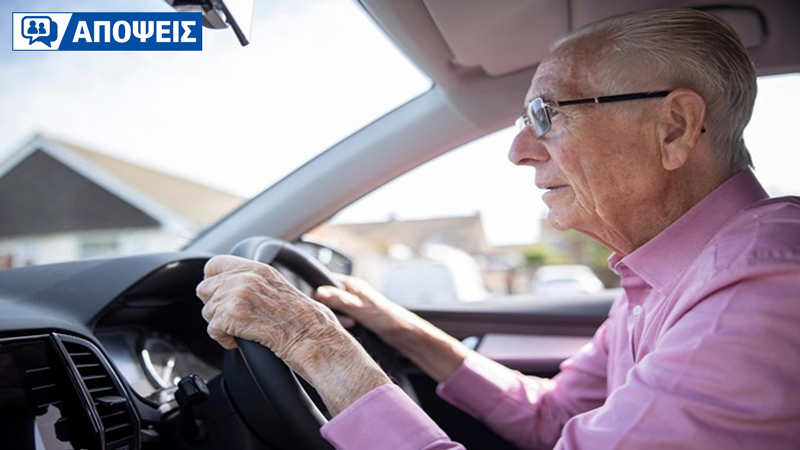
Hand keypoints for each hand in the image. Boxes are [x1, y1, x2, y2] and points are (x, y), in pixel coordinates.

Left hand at [195, 255, 389, 414]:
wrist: (314, 337)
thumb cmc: (305, 320)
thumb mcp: (279, 289)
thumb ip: (254, 283)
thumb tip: (230, 287)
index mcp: (258, 269)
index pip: (214, 265)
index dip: (213, 282)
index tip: (219, 294)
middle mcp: (246, 278)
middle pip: (205, 288)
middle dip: (215, 306)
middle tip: (234, 318)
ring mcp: (238, 296)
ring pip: (207, 311)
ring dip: (221, 325)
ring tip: (242, 330)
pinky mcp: (232, 316)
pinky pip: (212, 330)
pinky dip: (224, 340)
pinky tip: (240, 340)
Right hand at [315, 274, 468, 382]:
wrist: (404, 333)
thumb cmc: (387, 317)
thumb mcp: (359, 308)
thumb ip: (339, 300)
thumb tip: (318, 292)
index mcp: (351, 284)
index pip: (324, 282)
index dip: (320, 295)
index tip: (323, 307)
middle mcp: (351, 292)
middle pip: (327, 299)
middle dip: (331, 311)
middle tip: (344, 319)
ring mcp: (353, 304)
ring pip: (334, 311)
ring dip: (338, 319)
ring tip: (351, 325)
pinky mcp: (356, 316)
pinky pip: (342, 319)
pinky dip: (344, 325)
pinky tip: (352, 329)